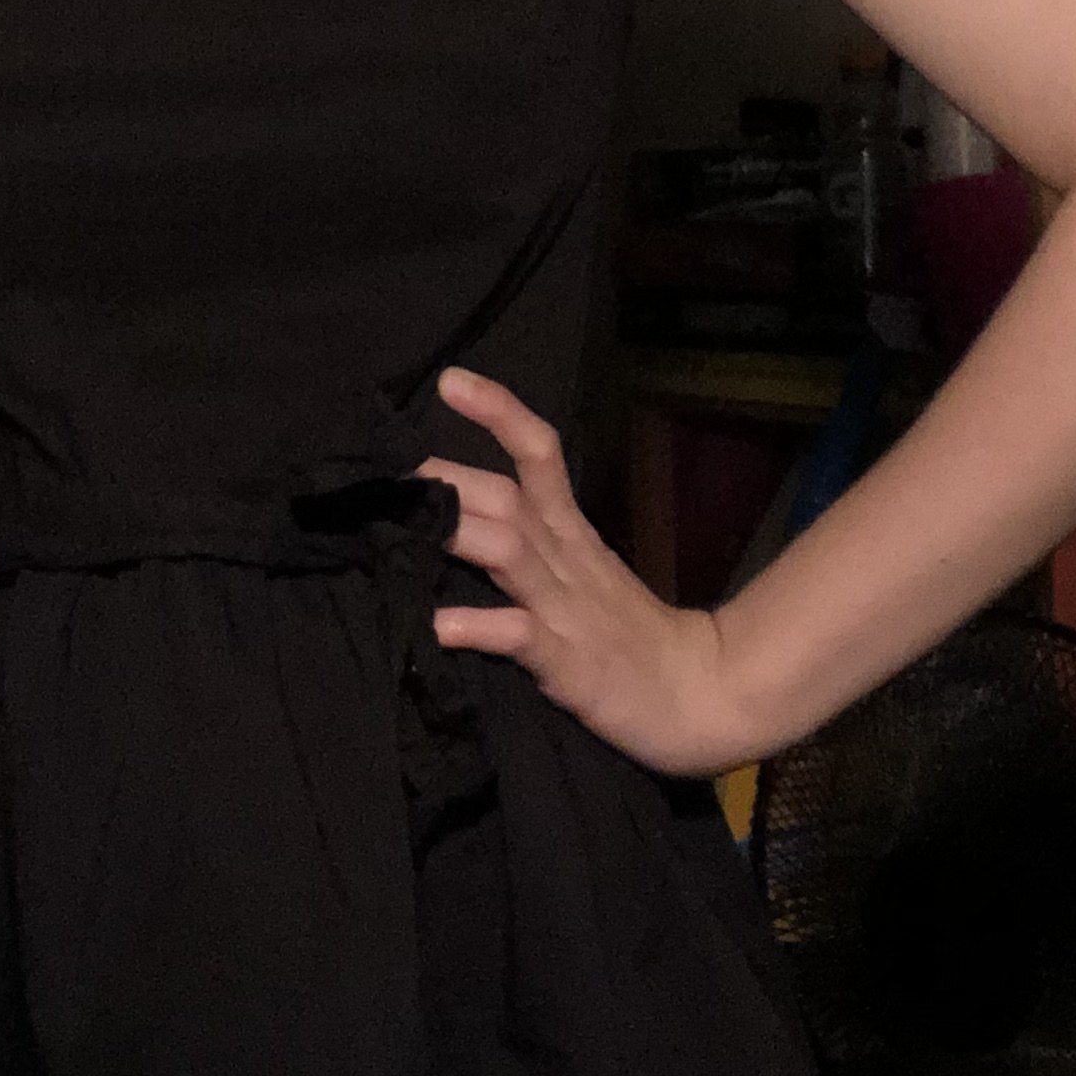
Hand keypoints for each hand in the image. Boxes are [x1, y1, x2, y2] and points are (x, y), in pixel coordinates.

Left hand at [415, 366, 754, 776]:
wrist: (696, 694)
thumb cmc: (627, 634)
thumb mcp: (583, 573)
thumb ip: (531, 543)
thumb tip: (456, 515)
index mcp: (572, 533)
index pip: (539, 454)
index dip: (498, 413)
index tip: (450, 381)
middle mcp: (566, 559)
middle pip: (508, 498)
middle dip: (446, 479)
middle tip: (380, 471)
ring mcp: (568, 609)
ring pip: (511, 551)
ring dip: (456, 532)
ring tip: (399, 525)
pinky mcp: (569, 663)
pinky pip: (521, 636)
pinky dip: (479, 626)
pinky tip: (439, 625)